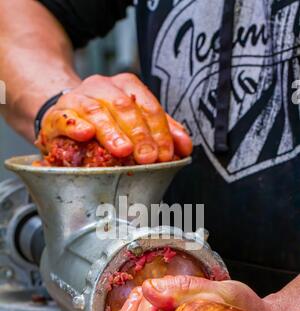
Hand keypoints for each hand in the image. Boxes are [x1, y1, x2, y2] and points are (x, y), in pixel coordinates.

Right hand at [38, 74, 192, 163]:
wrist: (66, 118)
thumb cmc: (104, 122)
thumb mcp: (136, 123)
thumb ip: (161, 131)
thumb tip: (185, 146)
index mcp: (125, 86)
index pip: (147, 105)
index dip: (159, 131)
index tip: (166, 154)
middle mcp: (102, 87)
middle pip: (124, 107)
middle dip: (139, 134)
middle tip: (149, 157)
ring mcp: (77, 99)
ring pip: (96, 111)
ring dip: (112, 132)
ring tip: (123, 150)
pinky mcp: (56, 115)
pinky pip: (65, 119)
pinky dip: (75, 126)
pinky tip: (86, 134)